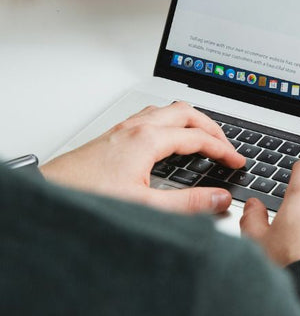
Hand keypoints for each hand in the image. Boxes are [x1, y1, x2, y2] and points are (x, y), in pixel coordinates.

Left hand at [39, 102, 243, 213]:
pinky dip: (169, 124)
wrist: (47, 196)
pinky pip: (149, 117)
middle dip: (211, 128)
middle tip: (226, 146)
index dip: (223, 149)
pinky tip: (166, 140)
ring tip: (202, 138)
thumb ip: (188, 203)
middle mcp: (135, 128)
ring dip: (190, 121)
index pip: (198, 137)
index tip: (236, 162)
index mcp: (148, 140)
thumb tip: (220, 198)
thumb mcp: (145, 205)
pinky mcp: (111, 136)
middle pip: (186, 113)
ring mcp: (122, 129)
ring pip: (166, 111)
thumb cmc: (86, 197)